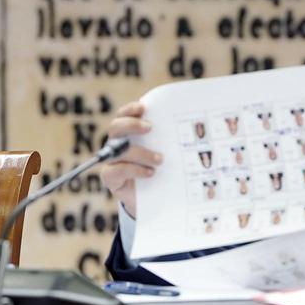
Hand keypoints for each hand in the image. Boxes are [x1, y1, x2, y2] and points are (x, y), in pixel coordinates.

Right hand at [100, 101, 160, 216]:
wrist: (153, 197)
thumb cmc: (161, 170)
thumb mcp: (166, 153)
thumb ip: (170, 140)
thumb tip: (193, 128)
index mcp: (128, 133)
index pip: (123, 115)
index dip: (130, 109)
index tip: (143, 107)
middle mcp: (117, 144)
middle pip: (115, 128)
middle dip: (131, 125)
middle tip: (149, 127)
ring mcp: (112, 161)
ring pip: (117, 150)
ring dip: (140, 152)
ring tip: (159, 159)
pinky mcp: (111, 177)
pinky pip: (116, 170)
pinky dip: (134, 170)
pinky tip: (150, 173)